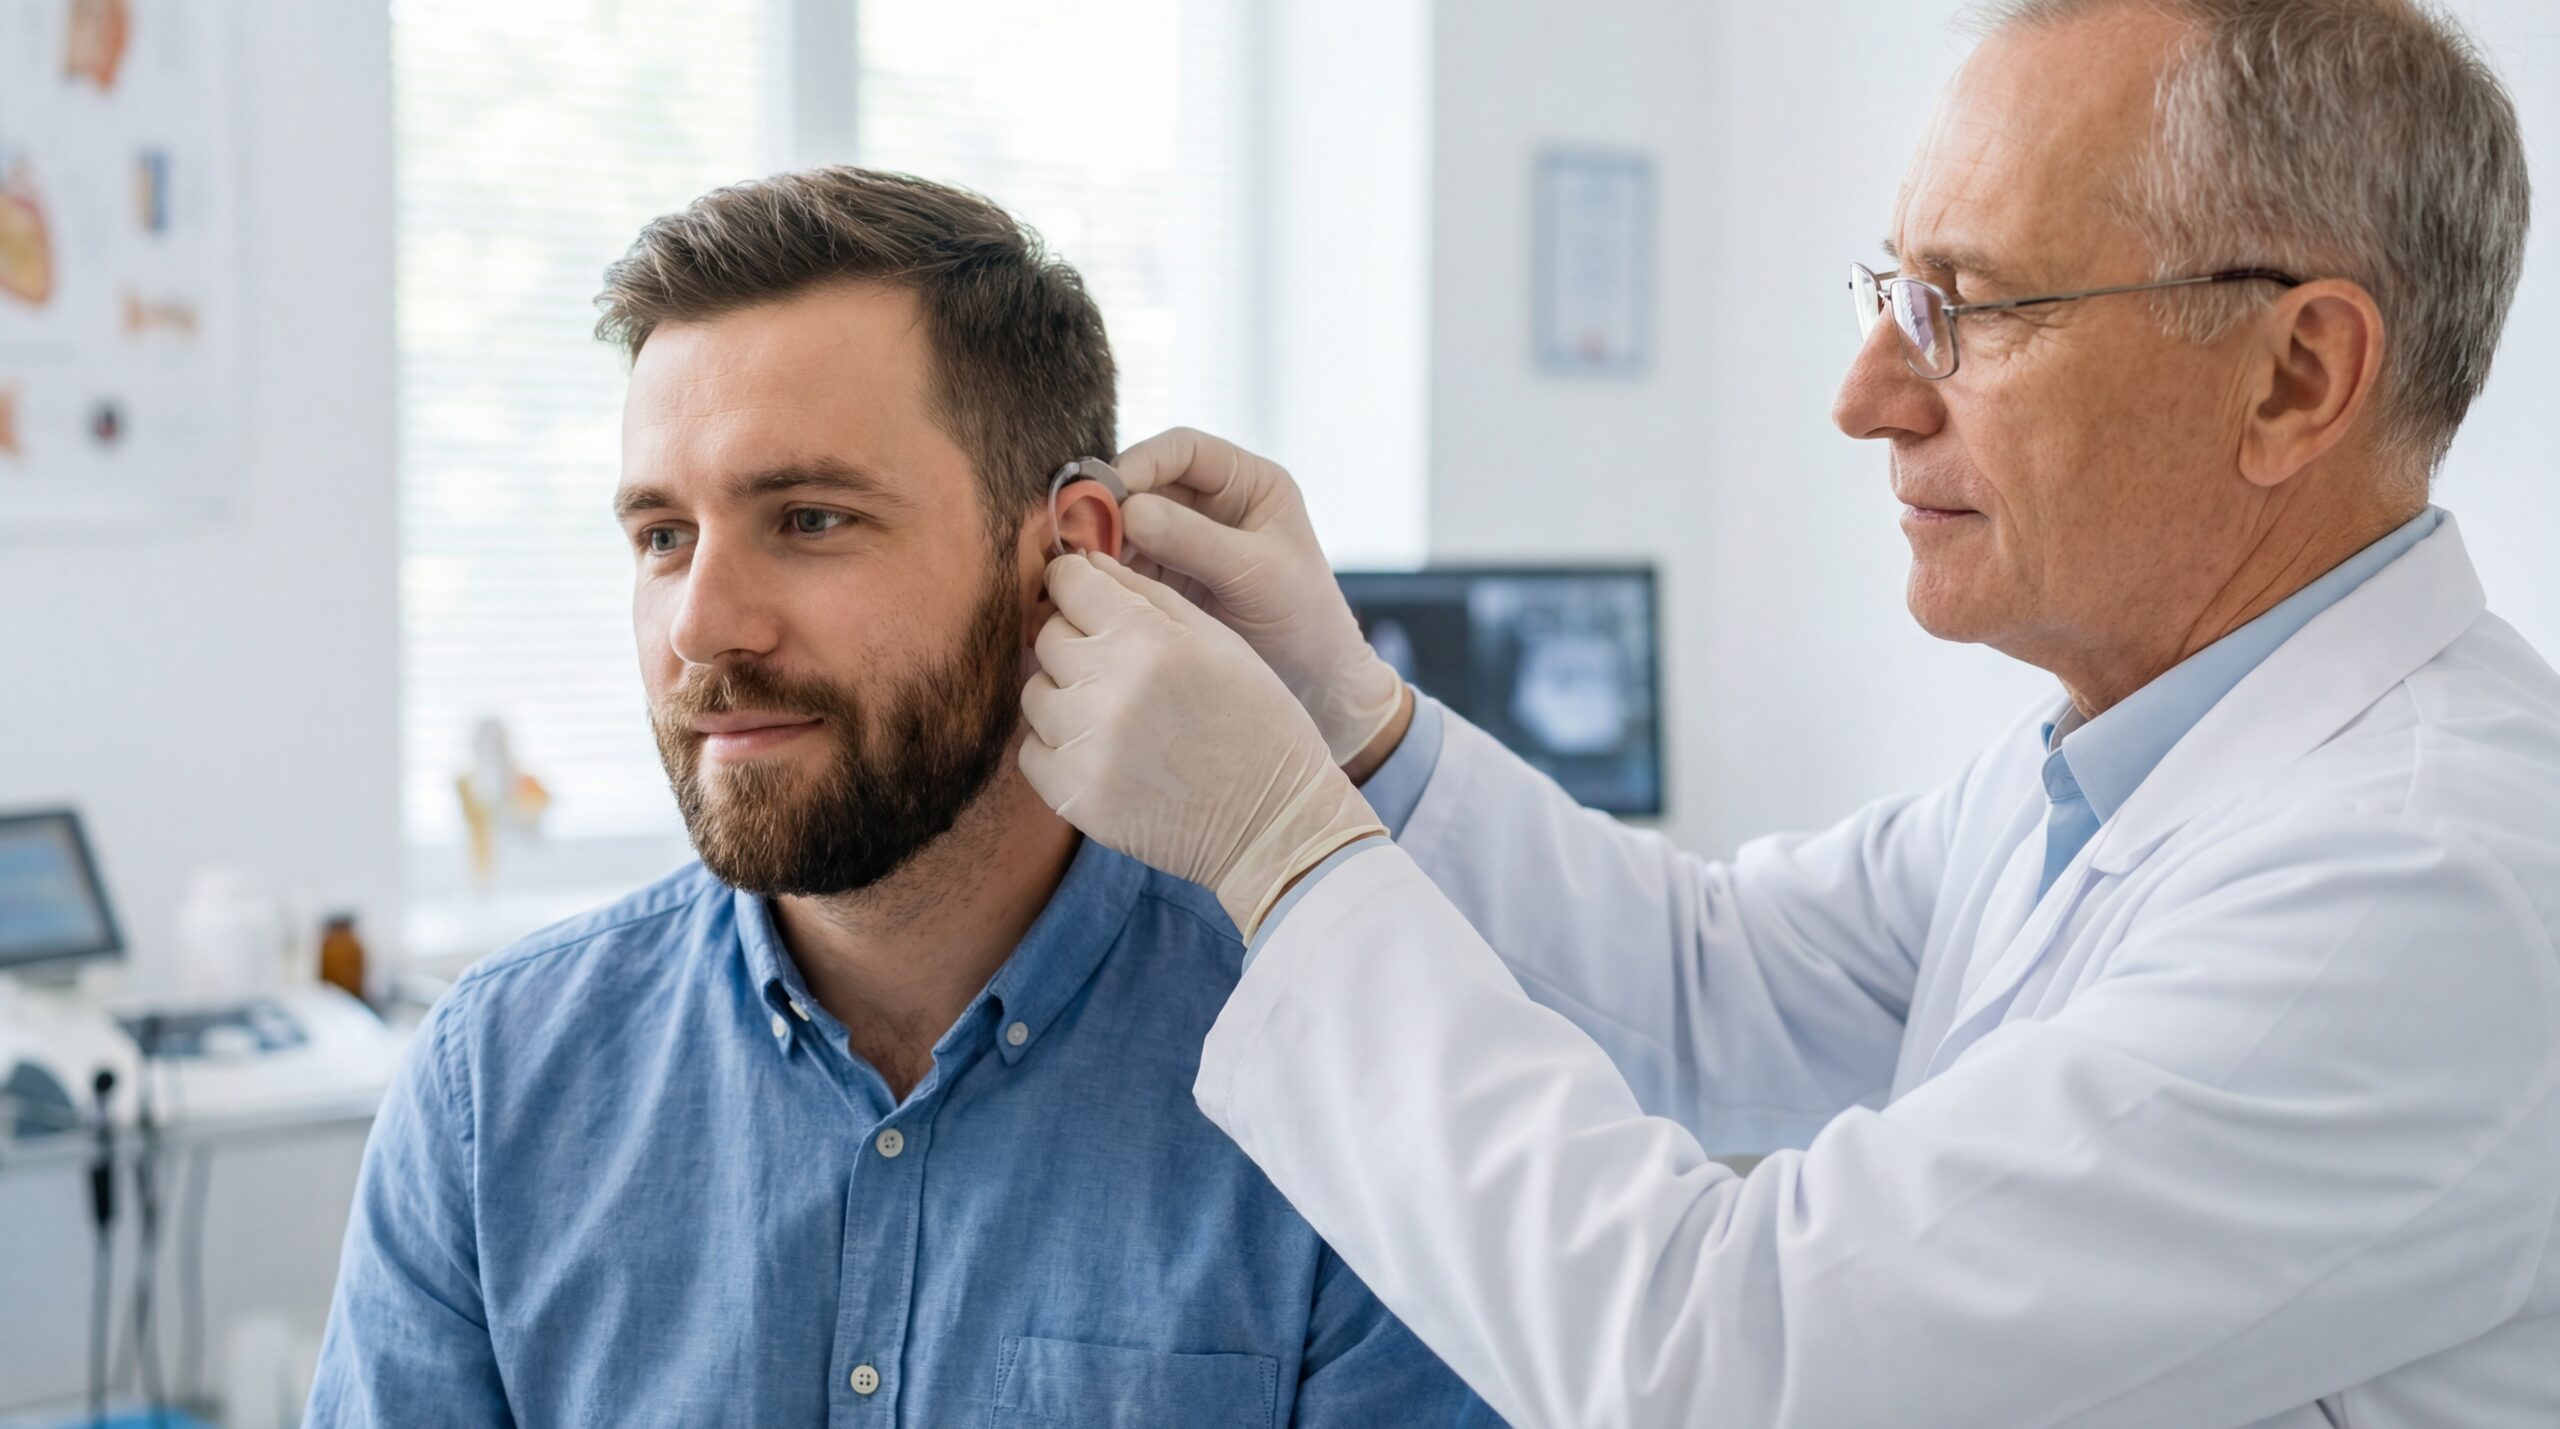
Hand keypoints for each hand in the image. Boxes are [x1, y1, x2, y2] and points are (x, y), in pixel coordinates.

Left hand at [1020, 552, 1385, 937]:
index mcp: (1149, 639)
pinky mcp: (1072, 795)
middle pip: (1048, 636)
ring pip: (1035, 692)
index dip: (1076, 584)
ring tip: (1115, 712)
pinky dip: (1058, 747)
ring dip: (1065, 694)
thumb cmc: (1256, 720)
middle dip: (1076, 640)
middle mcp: (1108, 688)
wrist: (1272, 821)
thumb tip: (1083, 561)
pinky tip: (1104, 751)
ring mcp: (1085, 745)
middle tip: (1119, 665)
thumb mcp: (1218, 640)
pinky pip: (1032, 751)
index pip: (1069, 582)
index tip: (1086, 596)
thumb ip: (1146, 593)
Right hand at [1112, 428, 1406, 764]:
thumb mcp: (1257, 574)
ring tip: (1079, 564)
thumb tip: (1130, 511)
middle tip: (1078, 531)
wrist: (1316, 687)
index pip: (1183, 449)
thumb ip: (1196, 540)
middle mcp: (1213, 504)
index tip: (1109, 491)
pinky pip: (1125, 563)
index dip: (1142, 461)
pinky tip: (1089, 586)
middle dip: (1110, 504)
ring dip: (1101, 541)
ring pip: (1126, 524)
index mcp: (1248, 483)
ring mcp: (1186, 542)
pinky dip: (1104, 572)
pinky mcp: (1167, 580)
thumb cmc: (1306, 622)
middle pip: (1145, 483)